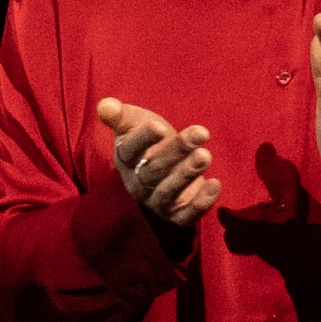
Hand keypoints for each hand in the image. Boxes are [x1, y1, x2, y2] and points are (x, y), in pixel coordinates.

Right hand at [90, 93, 221, 233]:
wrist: (166, 170)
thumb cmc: (150, 141)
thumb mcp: (134, 123)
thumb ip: (120, 115)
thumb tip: (105, 105)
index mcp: (126, 159)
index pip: (130, 150)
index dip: (143, 139)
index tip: (159, 127)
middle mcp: (138, 184)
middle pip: (153, 170)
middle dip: (177, 151)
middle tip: (201, 133)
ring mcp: (157, 202)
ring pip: (168, 192)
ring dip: (187, 174)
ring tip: (205, 155)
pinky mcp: (177, 215)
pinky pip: (186, 215)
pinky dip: (201, 203)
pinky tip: (215, 184)